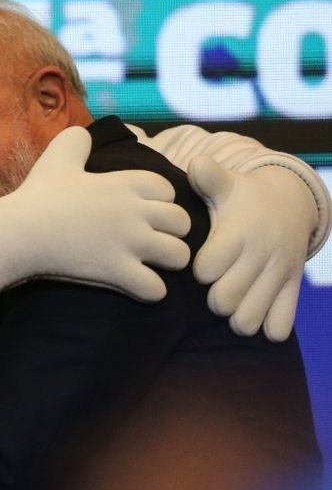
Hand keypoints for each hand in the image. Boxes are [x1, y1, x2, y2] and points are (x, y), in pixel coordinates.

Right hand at [0, 125, 191, 304]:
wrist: (19, 232)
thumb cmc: (38, 195)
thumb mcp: (57, 156)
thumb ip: (76, 139)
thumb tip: (85, 133)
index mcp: (124, 182)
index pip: (169, 190)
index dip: (160, 201)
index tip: (142, 211)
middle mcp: (134, 211)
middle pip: (183, 223)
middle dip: (172, 232)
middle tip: (152, 240)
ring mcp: (128, 243)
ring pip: (179, 256)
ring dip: (168, 262)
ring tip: (150, 264)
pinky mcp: (118, 272)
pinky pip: (157, 289)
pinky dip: (150, 290)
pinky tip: (136, 284)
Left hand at [188, 158, 314, 340]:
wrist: (290, 204)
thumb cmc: (243, 198)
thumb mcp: (227, 183)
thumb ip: (208, 176)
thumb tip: (196, 163)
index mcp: (239, 233)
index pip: (206, 269)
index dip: (198, 271)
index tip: (199, 263)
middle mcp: (261, 256)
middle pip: (223, 301)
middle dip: (212, 298)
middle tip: (213, 286)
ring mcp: (279, 276)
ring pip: (248, 320)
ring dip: (235, 316)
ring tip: (231, 301)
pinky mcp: (293, 289)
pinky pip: (280, 327)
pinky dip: (264, 326)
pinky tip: (254, 310)